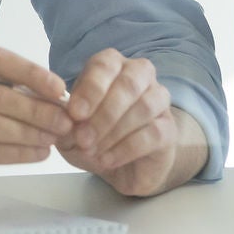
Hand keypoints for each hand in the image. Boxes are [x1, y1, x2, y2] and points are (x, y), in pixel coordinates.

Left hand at [57, 50, 194, 196]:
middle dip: (103, 112)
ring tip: (93, 151)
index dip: (90, 88)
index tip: (75, 114)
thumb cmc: (94, 138)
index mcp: (112, 66)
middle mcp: (139, 76)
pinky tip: (107, 160)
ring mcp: (158, 101)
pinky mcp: (169, 129)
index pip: (105, 65)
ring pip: (144, 106)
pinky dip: (126, 148)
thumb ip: (64, 124)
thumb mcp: (69, 132)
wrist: (122, 167)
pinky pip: (153, 133)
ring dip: (114, 131)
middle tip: (82, 138)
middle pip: (129, 83)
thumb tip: (64, 123)